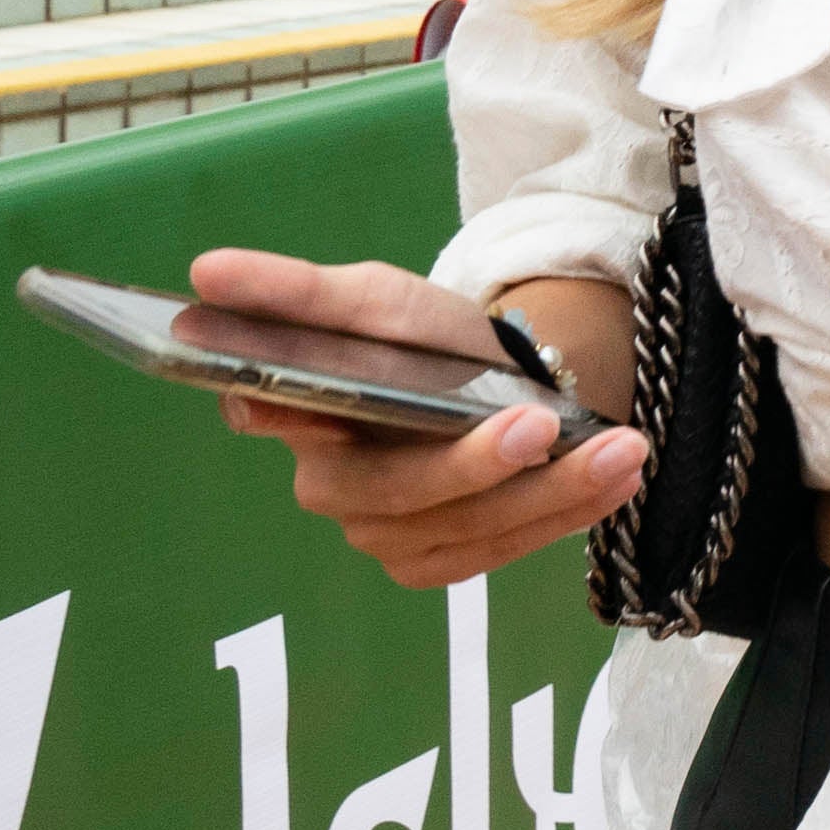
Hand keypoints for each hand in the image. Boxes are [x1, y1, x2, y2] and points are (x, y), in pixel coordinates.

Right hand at [191, 247, 646, 590]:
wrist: (497, 375)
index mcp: (294, 416)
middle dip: (472, 464)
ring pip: (464, 527)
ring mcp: (385, 533)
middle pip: (392, 492)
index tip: (337, 411)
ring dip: (551, 490)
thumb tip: (207, 271)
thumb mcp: (373, 298)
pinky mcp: (440, 558)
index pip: (274, 419)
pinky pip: (502, 550)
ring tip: (622, 448)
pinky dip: (565, 514)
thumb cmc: (422, 339)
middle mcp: (331, 487)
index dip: (306, 421)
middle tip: (541, 423)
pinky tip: (618, 478)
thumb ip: (295, 290)